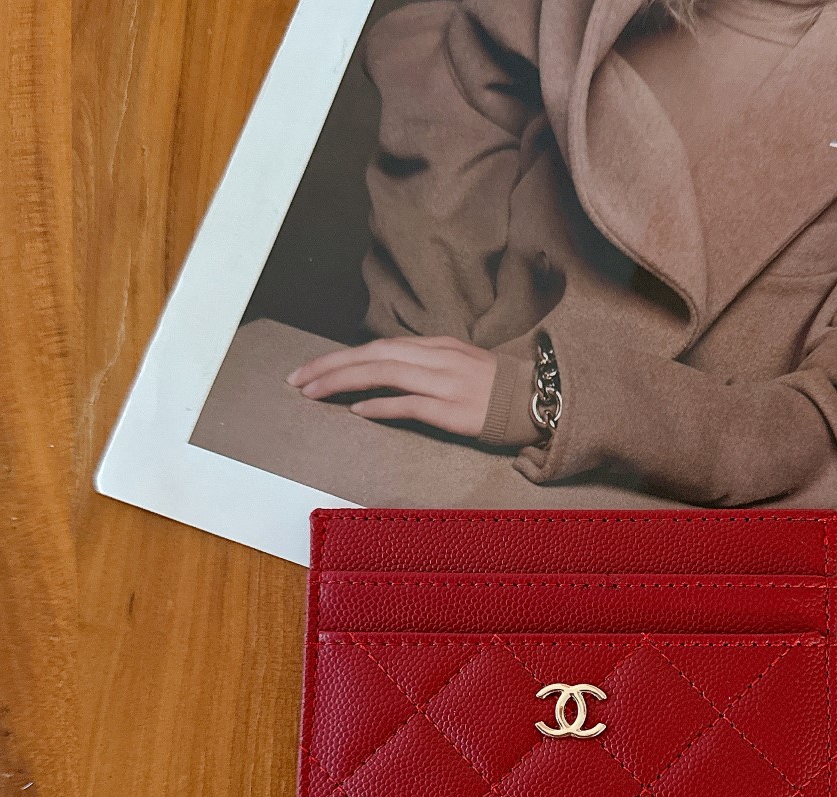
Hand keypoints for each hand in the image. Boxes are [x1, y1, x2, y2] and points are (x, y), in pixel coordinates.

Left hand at [287, 336, 497, 437]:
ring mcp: (444, 382)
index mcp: (437, 346)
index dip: (342, 358)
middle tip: (297, 379)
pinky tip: (357, 411)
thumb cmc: (500, 389)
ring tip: (313, 392)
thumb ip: (426, 365)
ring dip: (343, 382)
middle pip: (373, 355)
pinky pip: (409, 403)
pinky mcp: (452, 409)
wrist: (539, 401)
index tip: (312, 370)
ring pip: (383, 373)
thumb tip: (387, 379)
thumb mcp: (461, 365)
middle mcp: (437, 358)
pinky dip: (381, 405)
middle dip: (330, 366)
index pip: (379, 347)